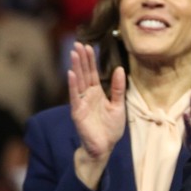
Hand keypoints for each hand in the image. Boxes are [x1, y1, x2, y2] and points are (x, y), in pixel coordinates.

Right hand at [68, 42, 125, 186]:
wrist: (104, 148)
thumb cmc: (110, 129)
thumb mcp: (118, 106)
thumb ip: (118, 88)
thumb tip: (120, 69)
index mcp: (97, 93)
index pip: (92, 73)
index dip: (90, 60)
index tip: (88, 46)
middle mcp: (88, 95)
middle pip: (84, 73)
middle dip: (81, 59)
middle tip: (78, 43)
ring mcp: (81, 103)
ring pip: (78, 81)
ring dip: (76, 67)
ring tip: (74, 53)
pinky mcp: (77, 112)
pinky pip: (75, 96)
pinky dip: (73, 85)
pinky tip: (71, 73)